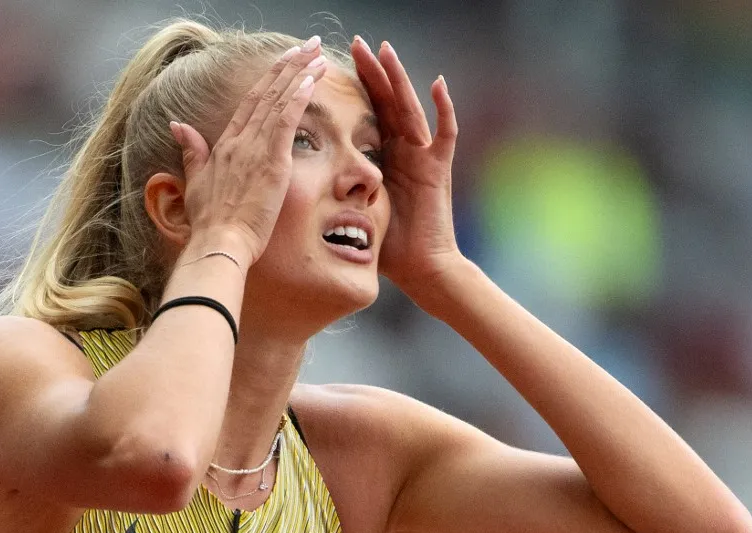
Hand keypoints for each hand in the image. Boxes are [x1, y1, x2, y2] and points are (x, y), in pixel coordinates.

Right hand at [169, 38, 327, 264]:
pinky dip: (298, 99)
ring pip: (279, 101)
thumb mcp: (196, 181)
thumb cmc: (210, 223)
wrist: (218, 243)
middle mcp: (239, 141)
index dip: (269, 78)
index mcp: (225, 145)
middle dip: (288, 66)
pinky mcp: (271, 163)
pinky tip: (311, 81)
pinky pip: (285, 123)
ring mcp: (255, 150)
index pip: (250, 102)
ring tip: (315, 54)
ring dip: (299, 74)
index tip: (286, 60)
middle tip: (307, 44)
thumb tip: (177, 124)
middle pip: (266, 93)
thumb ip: (191, 150)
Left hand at [350, 37, 460, 295]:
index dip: (355, 89)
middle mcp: (406, 152)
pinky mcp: (439, 170)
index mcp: (386, 158)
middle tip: (357, 43)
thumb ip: (341, 195)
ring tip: (386, 50)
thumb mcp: (358, 212)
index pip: (369, 114)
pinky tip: (437, 83)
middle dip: (373, 73)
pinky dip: (444, 109)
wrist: (423, 271)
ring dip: (399, 79)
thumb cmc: (392, 249)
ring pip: (411, 108)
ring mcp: (424, 158)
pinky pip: (445, 133)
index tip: (336, 65)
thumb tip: (305, 190)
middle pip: (387, 103)